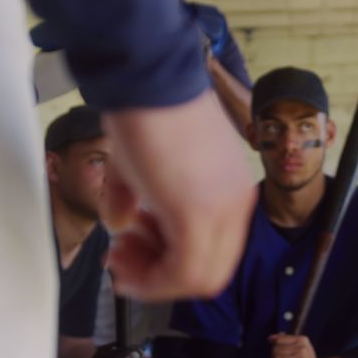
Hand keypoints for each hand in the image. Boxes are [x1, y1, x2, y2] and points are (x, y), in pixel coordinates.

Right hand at [100, 92, 256, 299]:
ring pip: (199, 278)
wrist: (148, 79)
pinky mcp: (199, 214)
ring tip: (120, 254)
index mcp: (231, 189)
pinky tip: (125, 256)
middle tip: (124, 259)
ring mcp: (223, 209)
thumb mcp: (144, 166)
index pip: (214, 250)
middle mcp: (236, 202)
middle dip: (159, 274)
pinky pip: (184, 272)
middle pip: (209, 271)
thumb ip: (136, 200)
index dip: (171, 262)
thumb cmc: (148, 109)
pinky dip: (153, 277)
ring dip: (153, 277)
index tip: (135, 249)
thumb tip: (121, 223)